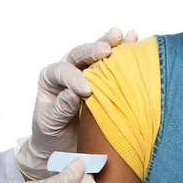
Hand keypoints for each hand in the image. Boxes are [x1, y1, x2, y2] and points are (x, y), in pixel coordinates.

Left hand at [15, 28, 137, 179]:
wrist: (62, 147)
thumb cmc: (52, 135)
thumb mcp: (49, 124)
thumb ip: (59, 108)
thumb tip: (72, 94)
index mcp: (50, 80)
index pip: (62, 72)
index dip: (74, 78)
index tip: (86, 91)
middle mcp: (68, 71)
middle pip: (79, 55)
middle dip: (93, 51)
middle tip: (106, 50)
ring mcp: (87, 74)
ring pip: (97, 55)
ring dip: (111, 44)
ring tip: (123, 36)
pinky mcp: (104, 81)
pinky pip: (113, 64)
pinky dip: (124, 52)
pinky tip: (133, 39)